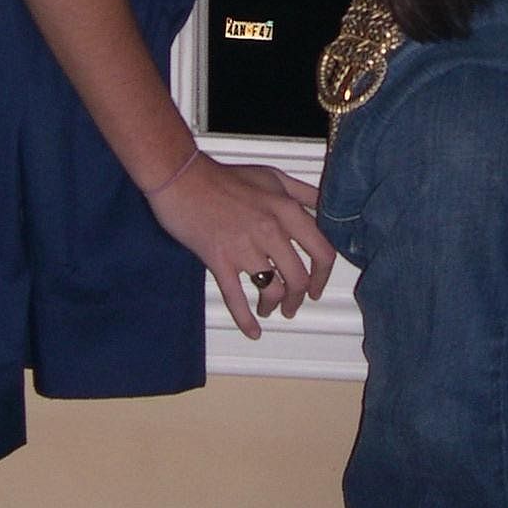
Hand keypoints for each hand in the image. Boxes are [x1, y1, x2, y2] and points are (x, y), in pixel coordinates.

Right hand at [142, 151, 334, 337]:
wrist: (182, 178)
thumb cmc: (225, 177)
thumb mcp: (273, 177)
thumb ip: (302, 193)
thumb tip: (325, 208)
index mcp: (286, 210)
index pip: (321, 251)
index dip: (323, 275)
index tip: (317, 286)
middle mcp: (270, 230)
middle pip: (299, 278)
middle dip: (298, 298)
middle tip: (294, 305)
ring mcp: (244, 247)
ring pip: (272, 290)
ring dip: (274, 306)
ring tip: (269, 308)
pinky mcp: (219, 260)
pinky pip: (237, 298)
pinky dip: (246, 320)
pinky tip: (252, 330)